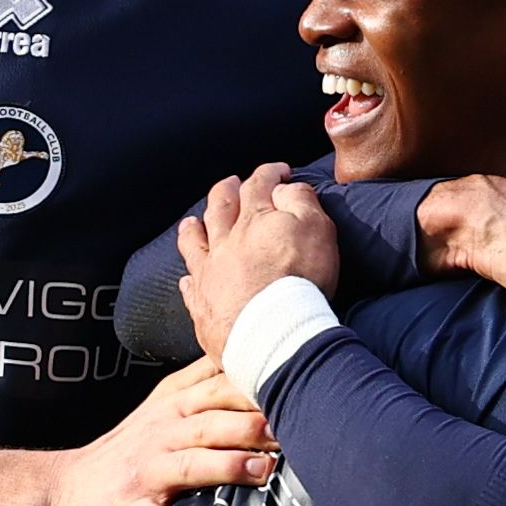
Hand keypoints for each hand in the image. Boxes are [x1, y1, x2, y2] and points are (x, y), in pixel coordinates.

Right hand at [34, 356, 279, 505]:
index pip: (217, 389)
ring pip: (189, 466)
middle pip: (209, 424)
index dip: (255, 388)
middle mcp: (159, 436)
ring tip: (263, 472)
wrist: (62, 495)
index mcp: (172, 409)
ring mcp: (142, 475)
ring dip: (227, 467)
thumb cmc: (127, 453)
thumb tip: (245, 349)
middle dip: (250, 425)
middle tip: (293, 432)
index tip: (298, 388)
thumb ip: (201, 380)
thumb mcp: (160, 406)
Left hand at [175, 169, 345, 359]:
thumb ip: (301, 202)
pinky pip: (191, 288)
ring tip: (192, 222)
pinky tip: (189, 279)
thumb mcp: (317, 230)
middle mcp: (226, 242)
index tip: (279, 171)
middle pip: (220, 206)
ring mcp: (210, 274)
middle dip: (226, 190)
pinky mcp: (204, 307)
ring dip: (194, 229)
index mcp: (255, 221)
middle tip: (231, 184)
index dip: (269, 173)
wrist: (275, 334)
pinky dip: (190, 280)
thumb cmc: (301, 281)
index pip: (259, 185)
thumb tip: (285, 188)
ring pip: (195, 242)